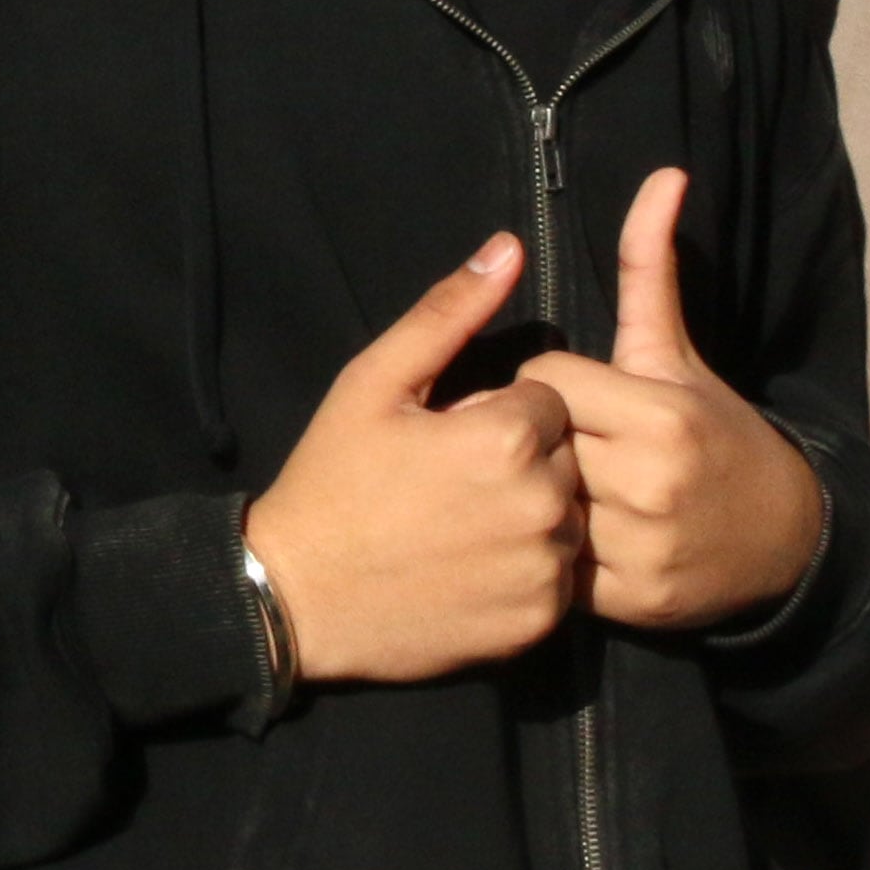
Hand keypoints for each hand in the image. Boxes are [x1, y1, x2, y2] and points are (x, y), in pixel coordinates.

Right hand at [244, 235, 580, 685]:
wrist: (300, 599)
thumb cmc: (333, 481)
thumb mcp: (375, 382)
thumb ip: (448, 312)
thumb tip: (509, 247)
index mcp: (509, 438)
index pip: (550, 401)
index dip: (500, 414)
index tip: (453, 437)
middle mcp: (542, 505)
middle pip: (567, 459)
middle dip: (523, 462)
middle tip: (455, 483)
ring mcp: (544, 570)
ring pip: (569, 519)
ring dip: (532, 516)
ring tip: (464, 526)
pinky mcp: (540, 623)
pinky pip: (561, 580)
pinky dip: (529, 573)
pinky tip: (473, 569)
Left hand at [515, 170, 826, 628]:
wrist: (784, 540)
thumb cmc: (716, 432)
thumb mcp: (679, 353)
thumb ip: (651, 266)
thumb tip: (663, 173)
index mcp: (659, 414)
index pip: (542, 380)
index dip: (543, 385)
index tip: (566, 396)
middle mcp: (649, 483)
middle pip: (532, 442)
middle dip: (533, 439)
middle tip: (551, 443)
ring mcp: (640, 549)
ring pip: (535, 507)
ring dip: (534, 497)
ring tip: (549, 488)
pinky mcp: (631, 603)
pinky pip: (551, 569)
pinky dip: (549, 555)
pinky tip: (562, 537)